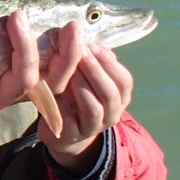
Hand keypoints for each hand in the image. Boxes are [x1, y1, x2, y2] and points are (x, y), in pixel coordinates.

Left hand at [0, 11, 62, 128]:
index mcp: (11, 76)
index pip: (54, 67)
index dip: (72, 51)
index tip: (79, 25)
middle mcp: (5, 94)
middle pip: (46, 76)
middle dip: (61, 51)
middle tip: (67, 23)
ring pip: (20, 82)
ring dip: (21, 48)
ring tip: (13, 18)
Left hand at [42, 45, 133, 171]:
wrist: (66, 132)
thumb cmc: (78, 96)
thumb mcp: (89, 79)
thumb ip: (94, 62)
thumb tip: (92, 43)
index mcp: (119, 98)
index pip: (124, 81)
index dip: (110, 64)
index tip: (92, 46)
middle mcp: (111, 114)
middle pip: (110, 94)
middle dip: (95, 72)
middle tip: (80, 54)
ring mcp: (92, 127)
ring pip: (93, 108)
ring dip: (82, 87)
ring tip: (70, 72)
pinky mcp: (71, 136)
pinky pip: (69, 120)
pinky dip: (63, 104)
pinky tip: (54, 91)